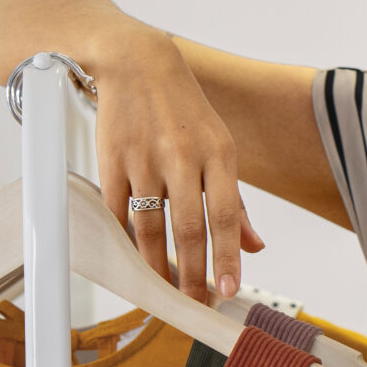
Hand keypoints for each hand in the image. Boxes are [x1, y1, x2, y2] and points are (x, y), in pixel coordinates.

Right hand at [94, 31, 264, 300]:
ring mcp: (144, 159)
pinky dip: (125, 242)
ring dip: (157, 266)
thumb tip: (255, 247)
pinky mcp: (110, 160)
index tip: (228, 289)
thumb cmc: (184, 111)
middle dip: (193, 274)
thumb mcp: (221, 147)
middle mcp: (183, 157)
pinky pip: (117, 212)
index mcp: (219, 153)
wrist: (136, 62)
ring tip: (165, 292)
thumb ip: (236, 200)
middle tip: (196, 304)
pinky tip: (133, 262)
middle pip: (189, 228)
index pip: (226, 216)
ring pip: (150, 227)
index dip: (227, 256)